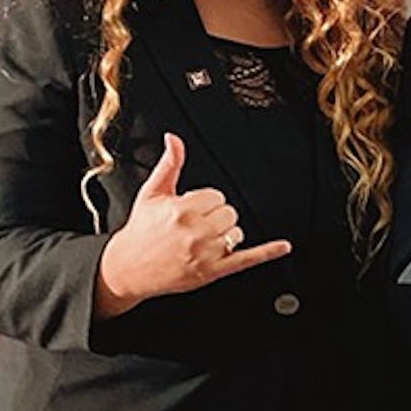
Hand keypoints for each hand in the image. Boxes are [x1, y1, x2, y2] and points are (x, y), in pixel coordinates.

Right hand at [94, 134, 291, 319]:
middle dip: (215, 216)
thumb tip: (175, 138)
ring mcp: (205, 254)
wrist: (127, 268)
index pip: (216, 195)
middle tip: (194, 225)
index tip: (191, 209)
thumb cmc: (140, 231)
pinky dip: (268, 253)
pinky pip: (247, 259)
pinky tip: (283, 247)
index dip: (205, 201)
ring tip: (201, 240)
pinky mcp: (212, 272)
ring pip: (237, 232)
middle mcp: (196, 231)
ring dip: (225, 234)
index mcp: (182, 210)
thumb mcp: (152, 193)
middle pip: (229, 213)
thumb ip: (170, 164)